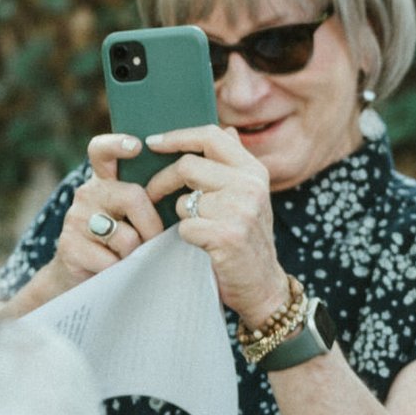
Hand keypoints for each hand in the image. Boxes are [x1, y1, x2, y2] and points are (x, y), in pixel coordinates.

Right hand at [0, 135, 166, 316]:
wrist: (83, 276)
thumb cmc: (122, 242)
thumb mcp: (134, 216)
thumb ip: (153, 199)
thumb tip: (188, 190)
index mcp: (105, 180)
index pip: (102, 151)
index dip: (117, 144)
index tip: (136, 146)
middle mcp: (87, 193)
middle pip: (132, 196)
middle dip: (152, 225)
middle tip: (153, 242)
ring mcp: (75, 218)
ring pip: (125, 235)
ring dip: (135, 253)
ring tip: (127, 256)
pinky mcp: (69, 245)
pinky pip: (110, 260)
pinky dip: (119, 270)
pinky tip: (112, 269)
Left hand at [143, 124, 291, 323]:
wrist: (263, 286)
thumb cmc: (246, 240)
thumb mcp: (248, 197)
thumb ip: (234, 165)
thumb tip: (225, 128)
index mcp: (254, 171)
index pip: (211, 136)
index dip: (178, 136)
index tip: (153, 143)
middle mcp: (251, 185)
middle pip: (188, 166)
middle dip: (163, 181)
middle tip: (153, 195)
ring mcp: (241, 210)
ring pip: (184, 199)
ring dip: (181, 215)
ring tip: (196, 229)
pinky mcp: (228, 235)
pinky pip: (186, 226)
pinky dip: (185, 237)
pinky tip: (201, 245)